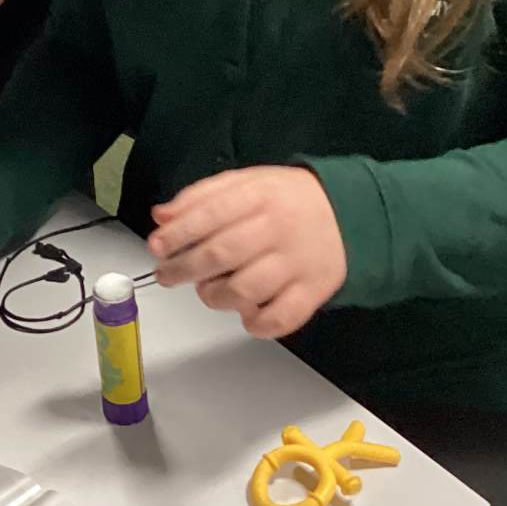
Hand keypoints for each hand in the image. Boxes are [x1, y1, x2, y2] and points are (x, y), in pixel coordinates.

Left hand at [147, 167, 346, 339]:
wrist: (349, 213)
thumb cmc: (287, 200)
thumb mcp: (246, 182)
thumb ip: (202, 197)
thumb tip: (162, 217)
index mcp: (260, 195)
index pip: (210, 214)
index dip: (177, 234)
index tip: (157, 246)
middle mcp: (279, 228)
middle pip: (221, 254)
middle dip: (183, 269)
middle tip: (167, 274)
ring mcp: (298, 263)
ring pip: (245, 291)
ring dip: (215, 296)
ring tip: (208, 290)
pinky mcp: (314, 292)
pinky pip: (280, 318)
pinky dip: (255, 323)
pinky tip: (245, 313)